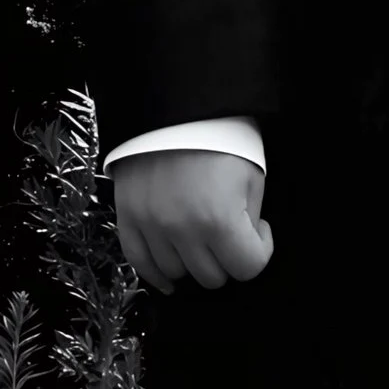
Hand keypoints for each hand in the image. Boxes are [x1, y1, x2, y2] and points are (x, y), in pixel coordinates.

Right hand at [113, 151, 274, 291]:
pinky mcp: (128, 218)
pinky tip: (169, 278)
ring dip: (193, 263)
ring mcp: (151, 226)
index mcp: (219, 220)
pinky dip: (155, 275)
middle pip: (212, 277)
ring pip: (177, 273)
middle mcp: (182, 230)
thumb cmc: (221, 141)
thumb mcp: (252, 178)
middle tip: (229, 235)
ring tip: (199, 238)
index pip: (247, 268)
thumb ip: (249, 221)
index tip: (258, 231)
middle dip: (227, 260)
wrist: (174, 110)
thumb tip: (240, 245)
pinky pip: (139, 262)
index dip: (260, 252)